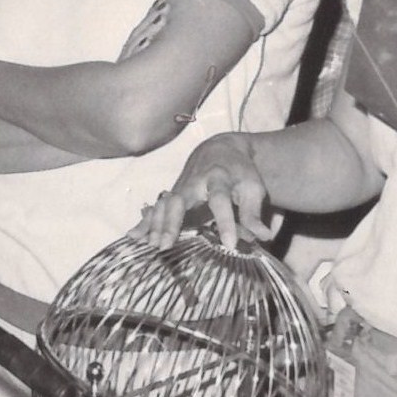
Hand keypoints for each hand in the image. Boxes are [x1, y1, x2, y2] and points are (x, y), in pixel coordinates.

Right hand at [135, 133, 275, 246]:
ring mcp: (179, 187)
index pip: (220, 200)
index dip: (225, 222)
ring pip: (163, 205)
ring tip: (152, 246)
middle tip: (166, 245)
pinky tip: (133, 237)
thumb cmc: (239, 173)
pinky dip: (144, 222)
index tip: (229, 244)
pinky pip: (155, 208)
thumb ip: (255, 213)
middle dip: (171, 222)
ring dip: (155, 225)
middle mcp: (194, 181)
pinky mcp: (171, 194)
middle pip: (179, 200)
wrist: (220, 150)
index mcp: (219, 178)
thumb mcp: (254, 188)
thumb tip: (264, 237)